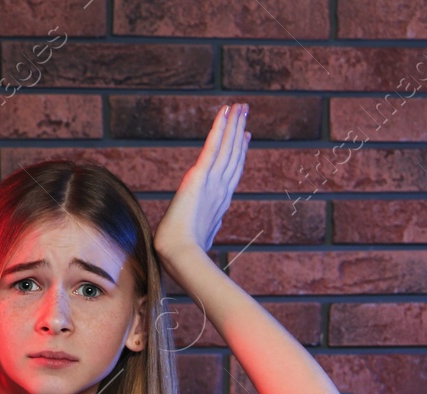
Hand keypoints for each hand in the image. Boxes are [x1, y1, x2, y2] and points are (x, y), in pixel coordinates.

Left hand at [154, 103, 249, 262]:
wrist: (181, 255)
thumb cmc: (183, 253)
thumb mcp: (197, 238)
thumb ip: (203, 230)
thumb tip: (204, 234)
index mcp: (220, 203)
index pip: (232, 172)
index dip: (239, 153)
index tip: (244, 137)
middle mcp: (221, 190)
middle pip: (234, 155)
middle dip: (239, 131)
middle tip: (245, 112)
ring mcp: (213, 182)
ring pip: (227, 147)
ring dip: (234, 124)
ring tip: (240, 106)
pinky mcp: (200, 176)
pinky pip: (213, 146)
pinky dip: (220, 127)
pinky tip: (225, 111)